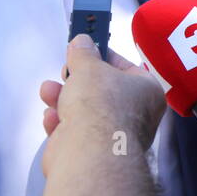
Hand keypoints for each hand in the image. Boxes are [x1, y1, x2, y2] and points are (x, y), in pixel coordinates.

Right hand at [39, 35, 164, 175]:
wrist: (88, 153)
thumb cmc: (100, 106)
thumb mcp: (89, 67)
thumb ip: (83, 53)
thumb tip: (82, 41)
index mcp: (147, 92)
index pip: (126, 68)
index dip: (103, 57)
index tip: (84, 50)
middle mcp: (135, 115)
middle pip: (101, 91)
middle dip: (77, 81)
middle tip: (65, 72)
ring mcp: (113, 137)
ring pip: (84, 112)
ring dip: (62, 99)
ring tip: (49, 90)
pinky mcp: (91, 153)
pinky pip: (73, 133)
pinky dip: (60, 124)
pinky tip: (51, 117)